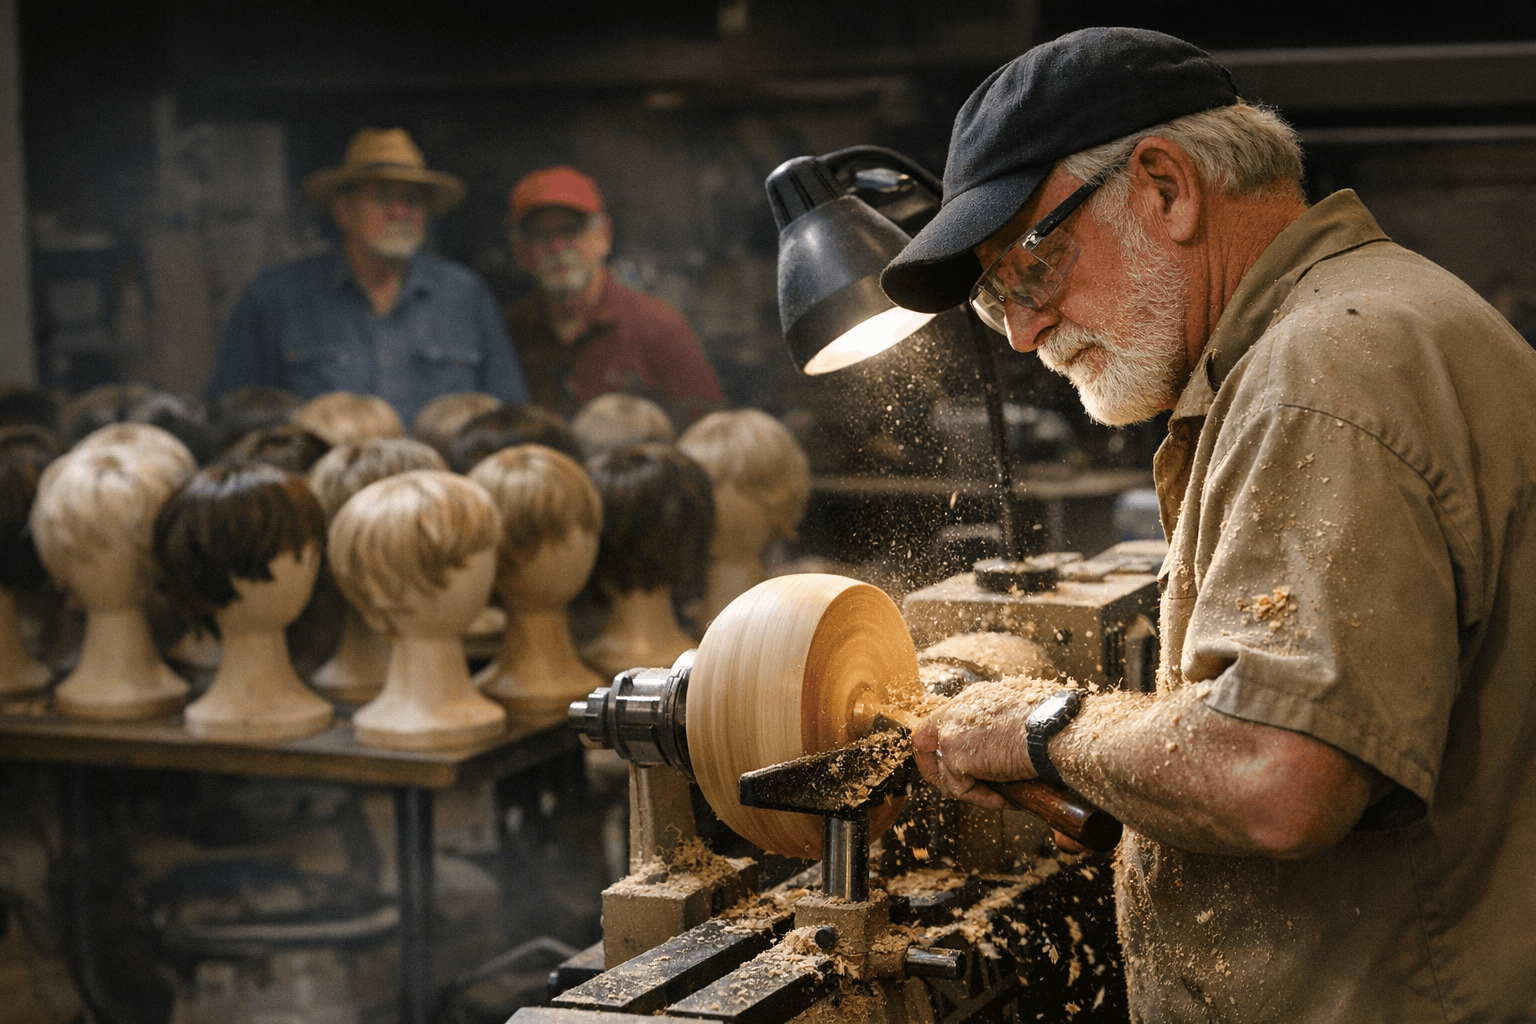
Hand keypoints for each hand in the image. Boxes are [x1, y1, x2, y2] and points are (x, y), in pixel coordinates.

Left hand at [910, 678, 1060, 808]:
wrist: (1055, 731)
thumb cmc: (1054, 726)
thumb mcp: (1025, 720)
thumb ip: (1004, 733)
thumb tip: (1006, 754)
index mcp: (975, 699)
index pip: (944, 721)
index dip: (946, 746)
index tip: (961, 765)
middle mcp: (957, 711)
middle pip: (923, 742)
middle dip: (938, 771)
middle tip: (962, 788)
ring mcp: (951, 732)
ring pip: (944, 773)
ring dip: (970, 791)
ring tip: (999, 796)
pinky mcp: (954, 754)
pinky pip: (960, 789)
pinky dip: (982, 799)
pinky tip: (1004, 798)